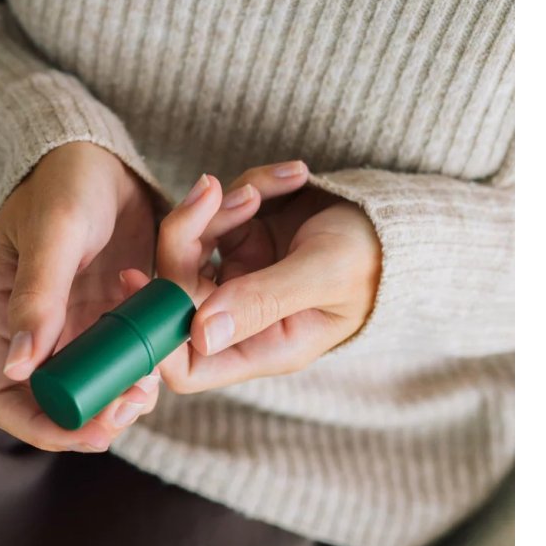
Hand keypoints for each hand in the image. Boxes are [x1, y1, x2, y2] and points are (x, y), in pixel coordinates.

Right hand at [0, 142, 161, 452]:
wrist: (99, 155)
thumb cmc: (63, 182)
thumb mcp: (54, 231)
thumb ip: (37, 295)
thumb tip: (19, 365)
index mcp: (2, 319)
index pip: (7, 400)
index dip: (45, 427)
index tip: (93, 430)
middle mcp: (37, 335)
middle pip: (57, 406)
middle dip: (96, 418)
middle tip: (136, 402)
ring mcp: (75, 329)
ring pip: (96, 389)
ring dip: (126, 396)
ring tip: (153, 377)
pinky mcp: (109, 319)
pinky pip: (126, 360)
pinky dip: (146, 366)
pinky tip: (164, 348)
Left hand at [120, 162, 380, 391]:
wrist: (402, 219)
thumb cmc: (375, 257)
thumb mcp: (324, 275)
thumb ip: (264, 300)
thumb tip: (200, 332)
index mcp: (262, 346)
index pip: (187, 366)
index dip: (157, 336)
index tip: (143, 282)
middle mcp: (241, 318)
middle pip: (176, 292)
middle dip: (187, 238)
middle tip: (214, 193)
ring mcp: (238, 277)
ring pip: (190, 245)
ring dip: (220, 206)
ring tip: (269, 187)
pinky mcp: (242, 239)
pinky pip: (217, 212)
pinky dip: (247, 186)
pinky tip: (290, 179)